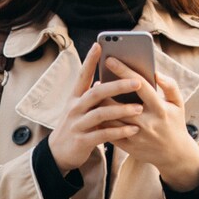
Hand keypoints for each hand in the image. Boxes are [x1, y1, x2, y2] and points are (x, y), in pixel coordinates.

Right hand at [46, 44, 145, 169]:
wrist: (58, 153)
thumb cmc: (75, 126)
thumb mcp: (79, 108)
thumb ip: (91, 96)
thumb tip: (104, 79)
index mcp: (75, 98)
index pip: (82, 75)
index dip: (90, 60)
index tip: (99, 45)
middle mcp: (75, 108)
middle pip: (96, 93)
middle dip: (118, 86)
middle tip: (138, 81)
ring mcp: (77, 124)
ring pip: (101, 113)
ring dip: (122, 110)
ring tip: (140, 108)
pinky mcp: (82, 141)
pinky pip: (103, 134)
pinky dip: (119, 131)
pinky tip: (133, 129)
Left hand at [105, 58, 198, 190]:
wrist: (175, 155)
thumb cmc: (175, 123)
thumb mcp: (179, 104)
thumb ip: (170, 86)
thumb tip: (156, 73)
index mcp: (160, 109)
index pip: (140, 86)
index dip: (124, 72)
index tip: (110, 59)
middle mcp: (147, 123)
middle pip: (119, 104)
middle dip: (106, 91)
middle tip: (98, 80)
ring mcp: (137, 137)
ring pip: (111, 120)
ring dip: (100, 106)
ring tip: (94, 94)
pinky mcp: (129, 147)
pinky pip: (110, 133)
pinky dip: (101, 121)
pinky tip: (96, 111)